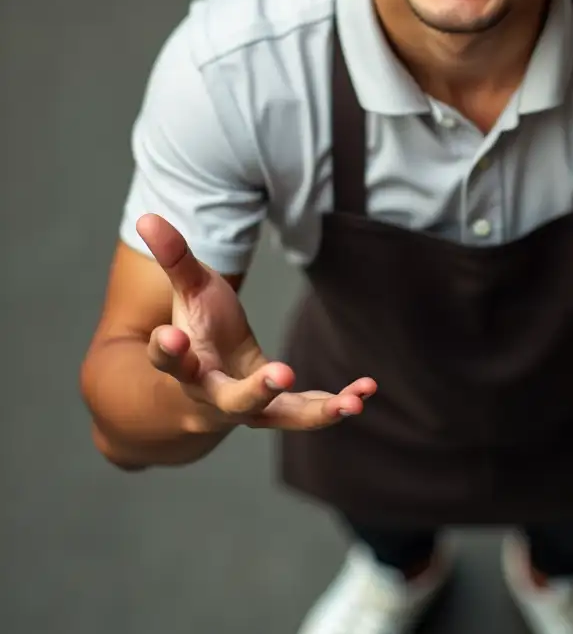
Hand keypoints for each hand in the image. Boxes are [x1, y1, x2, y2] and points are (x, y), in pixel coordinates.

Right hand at [136, 214, 376, 432]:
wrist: (203, 387)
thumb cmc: (197, 330)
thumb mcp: (188, 291)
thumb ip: (174, 258)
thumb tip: (146, 217)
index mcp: (184, 365)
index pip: (169, 360)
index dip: (167, 350)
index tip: (170, 336)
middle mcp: (213, 395)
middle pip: (230, 400)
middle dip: (255, 391)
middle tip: (281, 374)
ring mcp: (248, 409)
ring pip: (278, 416)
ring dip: (314, 413)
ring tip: (349, 404)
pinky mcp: (278, 411)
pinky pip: (308, 412)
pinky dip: (337, 403)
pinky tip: (365, 391)